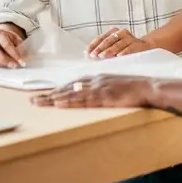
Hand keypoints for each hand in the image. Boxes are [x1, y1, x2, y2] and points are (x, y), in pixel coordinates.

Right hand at [0, 23, 26, 67]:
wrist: (0, 38)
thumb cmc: (10, 39)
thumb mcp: (16, 39)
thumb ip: (19, 47)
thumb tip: (23, 57)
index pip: (6, 44)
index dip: (14, 54)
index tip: (22, 62)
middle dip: (5, 60)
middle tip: (14, 66)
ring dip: (1, 64)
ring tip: (10, 66)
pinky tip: (2, 67)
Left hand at [31, 75, 152, 107]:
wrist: (149, 87)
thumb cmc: (135, 89)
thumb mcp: (116, 86)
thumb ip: (103, 89)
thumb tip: (92, 95)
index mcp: (97, 78)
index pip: (72, 84)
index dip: (58, 90)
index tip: (45, 95)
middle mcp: (94, 81)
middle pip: (67, 88)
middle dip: (50, 94)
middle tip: (33, 100)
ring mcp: (98, 88)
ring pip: (71, 94)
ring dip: (53, 98)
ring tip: (38, 103)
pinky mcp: (104, 96)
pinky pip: (83, 100)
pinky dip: (69, 101)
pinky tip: (59, 103)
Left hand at [87, 27, 152, 58]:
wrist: (146, 46)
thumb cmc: (126, 48)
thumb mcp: (114, 46)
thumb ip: (103, 48)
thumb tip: (87, 54)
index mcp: (114, 32)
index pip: (101, 38)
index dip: (93, 45)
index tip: (87, 52)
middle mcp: (122, 33)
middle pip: (108, 40)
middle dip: (100, 48)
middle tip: (93, 55)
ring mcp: (130, 38)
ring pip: (118, 44)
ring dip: (109, 50)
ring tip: (102, 56)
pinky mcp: (138, 44)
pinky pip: (130, 48)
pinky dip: (124, 52)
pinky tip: (119, 56)